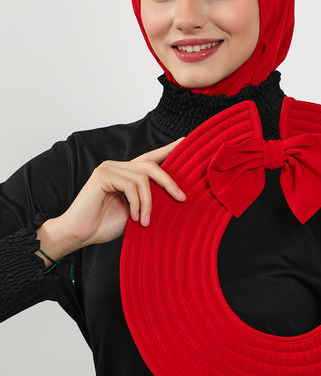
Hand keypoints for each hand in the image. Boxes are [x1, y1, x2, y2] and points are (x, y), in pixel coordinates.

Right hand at [36, 138, 185, 262]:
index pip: (150, 157)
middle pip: (151, 165)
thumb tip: (172, 195)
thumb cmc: (104, 225)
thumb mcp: (134, 211)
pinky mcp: (102, 176)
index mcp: (125, 173)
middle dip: (169, 182)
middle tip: (182, 199)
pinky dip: (136, 203)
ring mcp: (108, 168)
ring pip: (142, 178)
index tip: (185, 141)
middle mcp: (117, 166)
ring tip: (145, 221)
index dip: (168, 149)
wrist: (79, 235)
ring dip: (148, 202)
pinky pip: (130, 186)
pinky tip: (134, 218)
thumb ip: (148, 199)